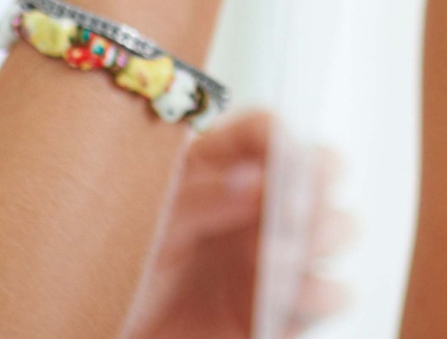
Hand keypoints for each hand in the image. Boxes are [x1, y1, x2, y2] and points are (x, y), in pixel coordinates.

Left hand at [123, 113, 351, 338]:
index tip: (276, 156)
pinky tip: (284, 298)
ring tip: (277, 256)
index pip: (265, 129)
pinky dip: (320, 293)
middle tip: (293, 206)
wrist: (106, 334)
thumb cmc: (116, 276)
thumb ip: (200, 198)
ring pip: (340, 226)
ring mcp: (277, 255)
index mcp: (218, 168)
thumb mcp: (146, 226)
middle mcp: (257, 206)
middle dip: (318, 181)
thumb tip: (255, 182)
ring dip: (324, 233)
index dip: (278, 135)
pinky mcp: (286, 308)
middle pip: (320, 168)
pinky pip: (332, 294)